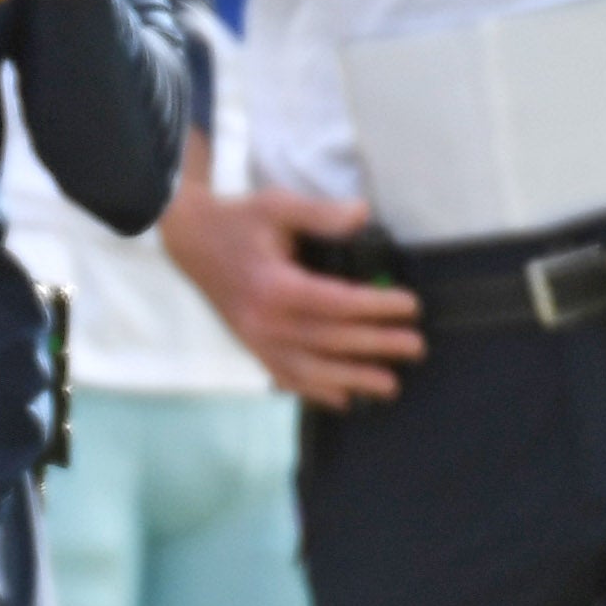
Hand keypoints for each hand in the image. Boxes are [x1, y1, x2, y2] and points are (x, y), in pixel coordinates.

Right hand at [160, 181, 423, 407]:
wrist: (189, 240)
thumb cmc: (239, 221)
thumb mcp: (277, 205)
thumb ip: (320, 213)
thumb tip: (362, 215)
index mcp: (274, 286)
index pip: (336, 303)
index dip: (376, 307)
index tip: (411, 305)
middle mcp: (265, 321)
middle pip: (329, 340)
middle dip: (376, 346)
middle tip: (416, 347)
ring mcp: (256, 340)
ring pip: (310, 369)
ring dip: (352, 379)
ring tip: (390, 386)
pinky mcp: (251, 347)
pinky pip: (285, 378)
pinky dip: (315, 391)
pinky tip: (343, 399)